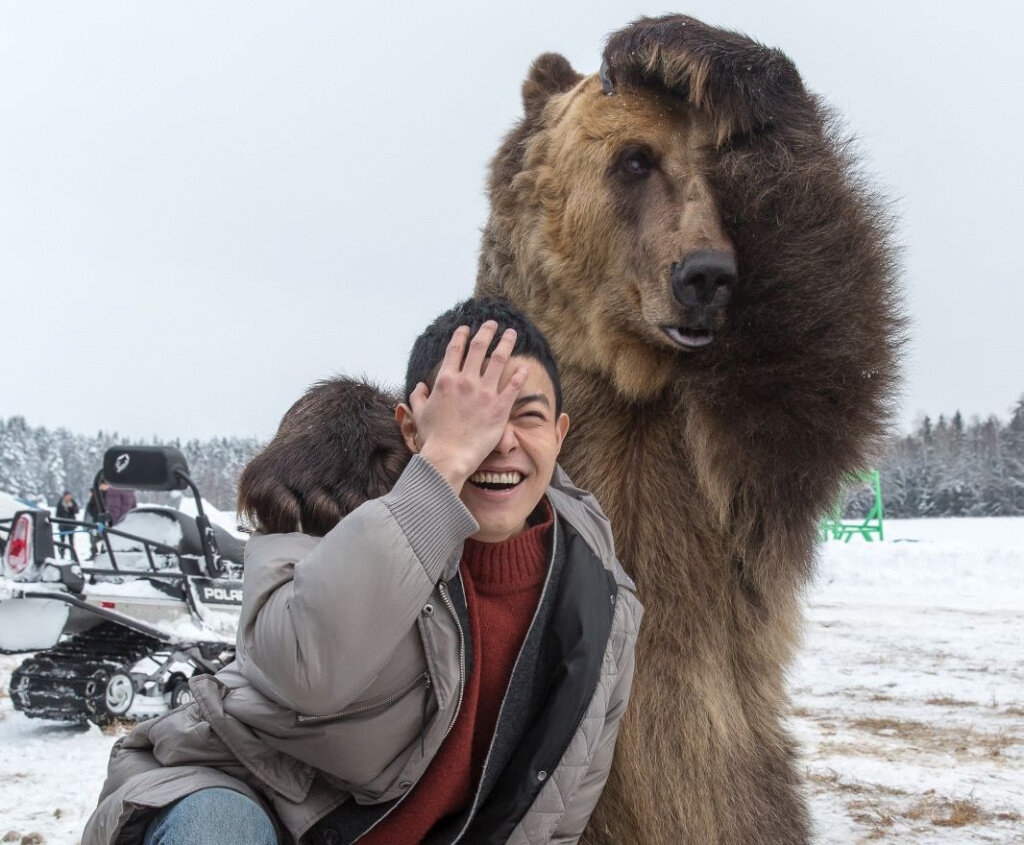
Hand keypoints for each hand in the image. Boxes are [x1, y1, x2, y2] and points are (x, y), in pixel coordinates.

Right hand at [407, 321, 526, 491]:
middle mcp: (466, 381)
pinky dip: (520, 374)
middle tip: (493, 324)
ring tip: (512, 334)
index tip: (467, 328)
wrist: (449, 456)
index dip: (462, 335)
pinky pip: (514, 385)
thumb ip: (419, 397)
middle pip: (479, 347)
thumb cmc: (433, 438)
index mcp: (446, 380)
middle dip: (487, 332)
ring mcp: (484, 393)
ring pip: (498, 359)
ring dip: (506, 343)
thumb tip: (420, 386)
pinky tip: (524, 366)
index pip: (455, 349)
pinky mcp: (500, 407)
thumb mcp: (420, 414)